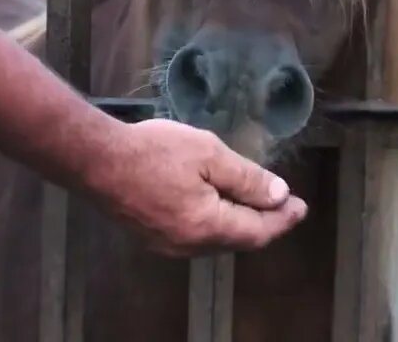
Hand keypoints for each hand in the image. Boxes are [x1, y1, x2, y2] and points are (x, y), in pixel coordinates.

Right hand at [95, 118, 307, 255]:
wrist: (96, 160)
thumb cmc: (155, 151)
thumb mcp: (209, 154)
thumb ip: (247, 178)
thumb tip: (279, 195)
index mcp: (208, 226)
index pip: (258, 231)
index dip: (282, 219)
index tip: (302, 206)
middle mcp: (189, 245)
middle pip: (239, 240)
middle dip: (265, 223)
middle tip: (285, 206)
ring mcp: (168, 244)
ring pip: (217, 240)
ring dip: (240, 224)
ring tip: (257, 204)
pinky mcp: (152, 236)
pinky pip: (197, 236)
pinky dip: (217, 223)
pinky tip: (219, 206)